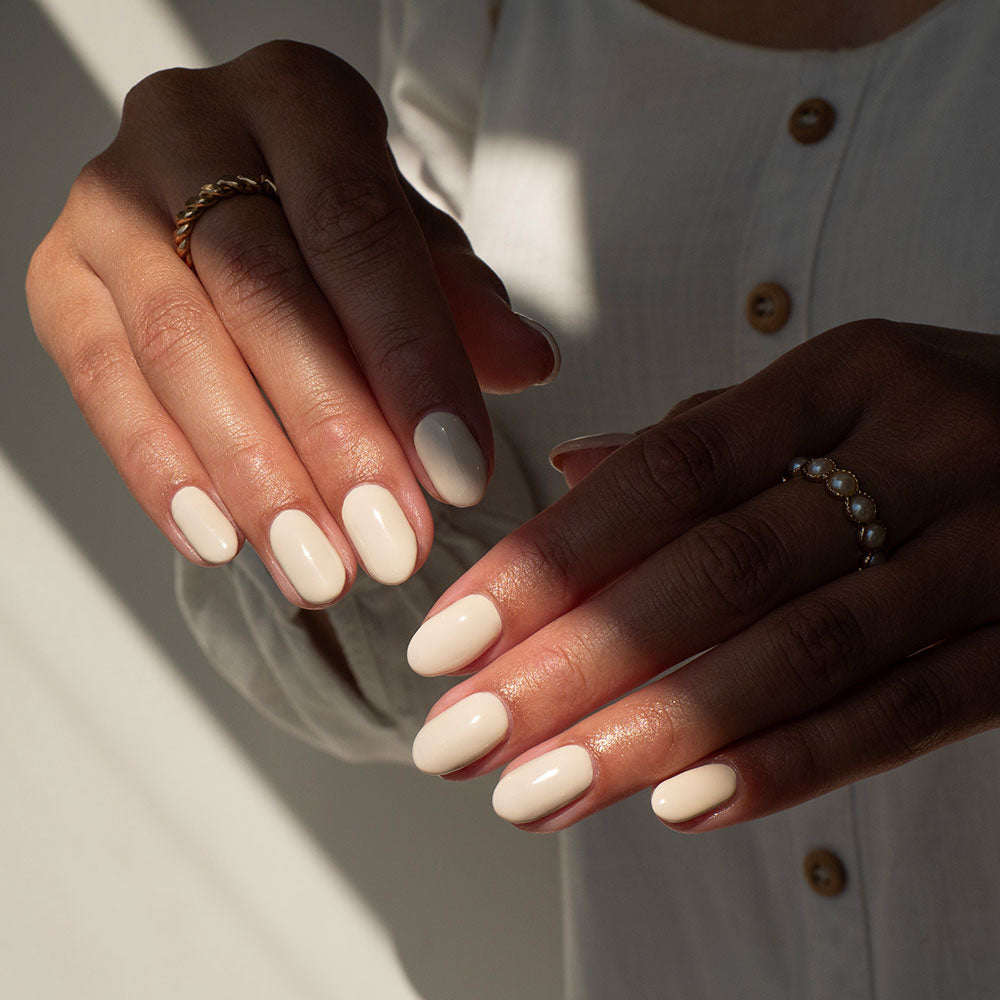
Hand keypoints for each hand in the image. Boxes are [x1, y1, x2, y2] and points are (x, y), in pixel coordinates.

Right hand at [26, 42, 556, 606]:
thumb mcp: (417, 248)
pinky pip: (103, 386)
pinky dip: (162, 472)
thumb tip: (526, 364)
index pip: (359, 232)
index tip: (459, 474)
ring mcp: (107, 206)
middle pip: (264, 294)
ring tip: (319, 569)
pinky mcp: (61, 282)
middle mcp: (188, 129)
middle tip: (391, 542)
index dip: (412, 360)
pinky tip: (223, 541)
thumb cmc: (336, 226)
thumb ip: (464, 304)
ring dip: (255, 475)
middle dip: (335, 436)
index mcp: (296, 99)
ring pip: (180, 348)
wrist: (233, 191)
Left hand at [407, 320, 999, 830]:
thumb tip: (569, 469)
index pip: (668, 470)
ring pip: (800, 654)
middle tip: (458, 739)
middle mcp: (922, 450)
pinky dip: (789, 763)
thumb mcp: (834, 398)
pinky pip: (905, 714)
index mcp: (847, 377)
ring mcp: (994, 548)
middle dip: (572, 665)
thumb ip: (708, 437)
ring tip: (538, 792)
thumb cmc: (941, 427)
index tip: (448, 638)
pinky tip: (684, 804)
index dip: (551, 557)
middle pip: (716, 570)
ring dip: (655, 734)